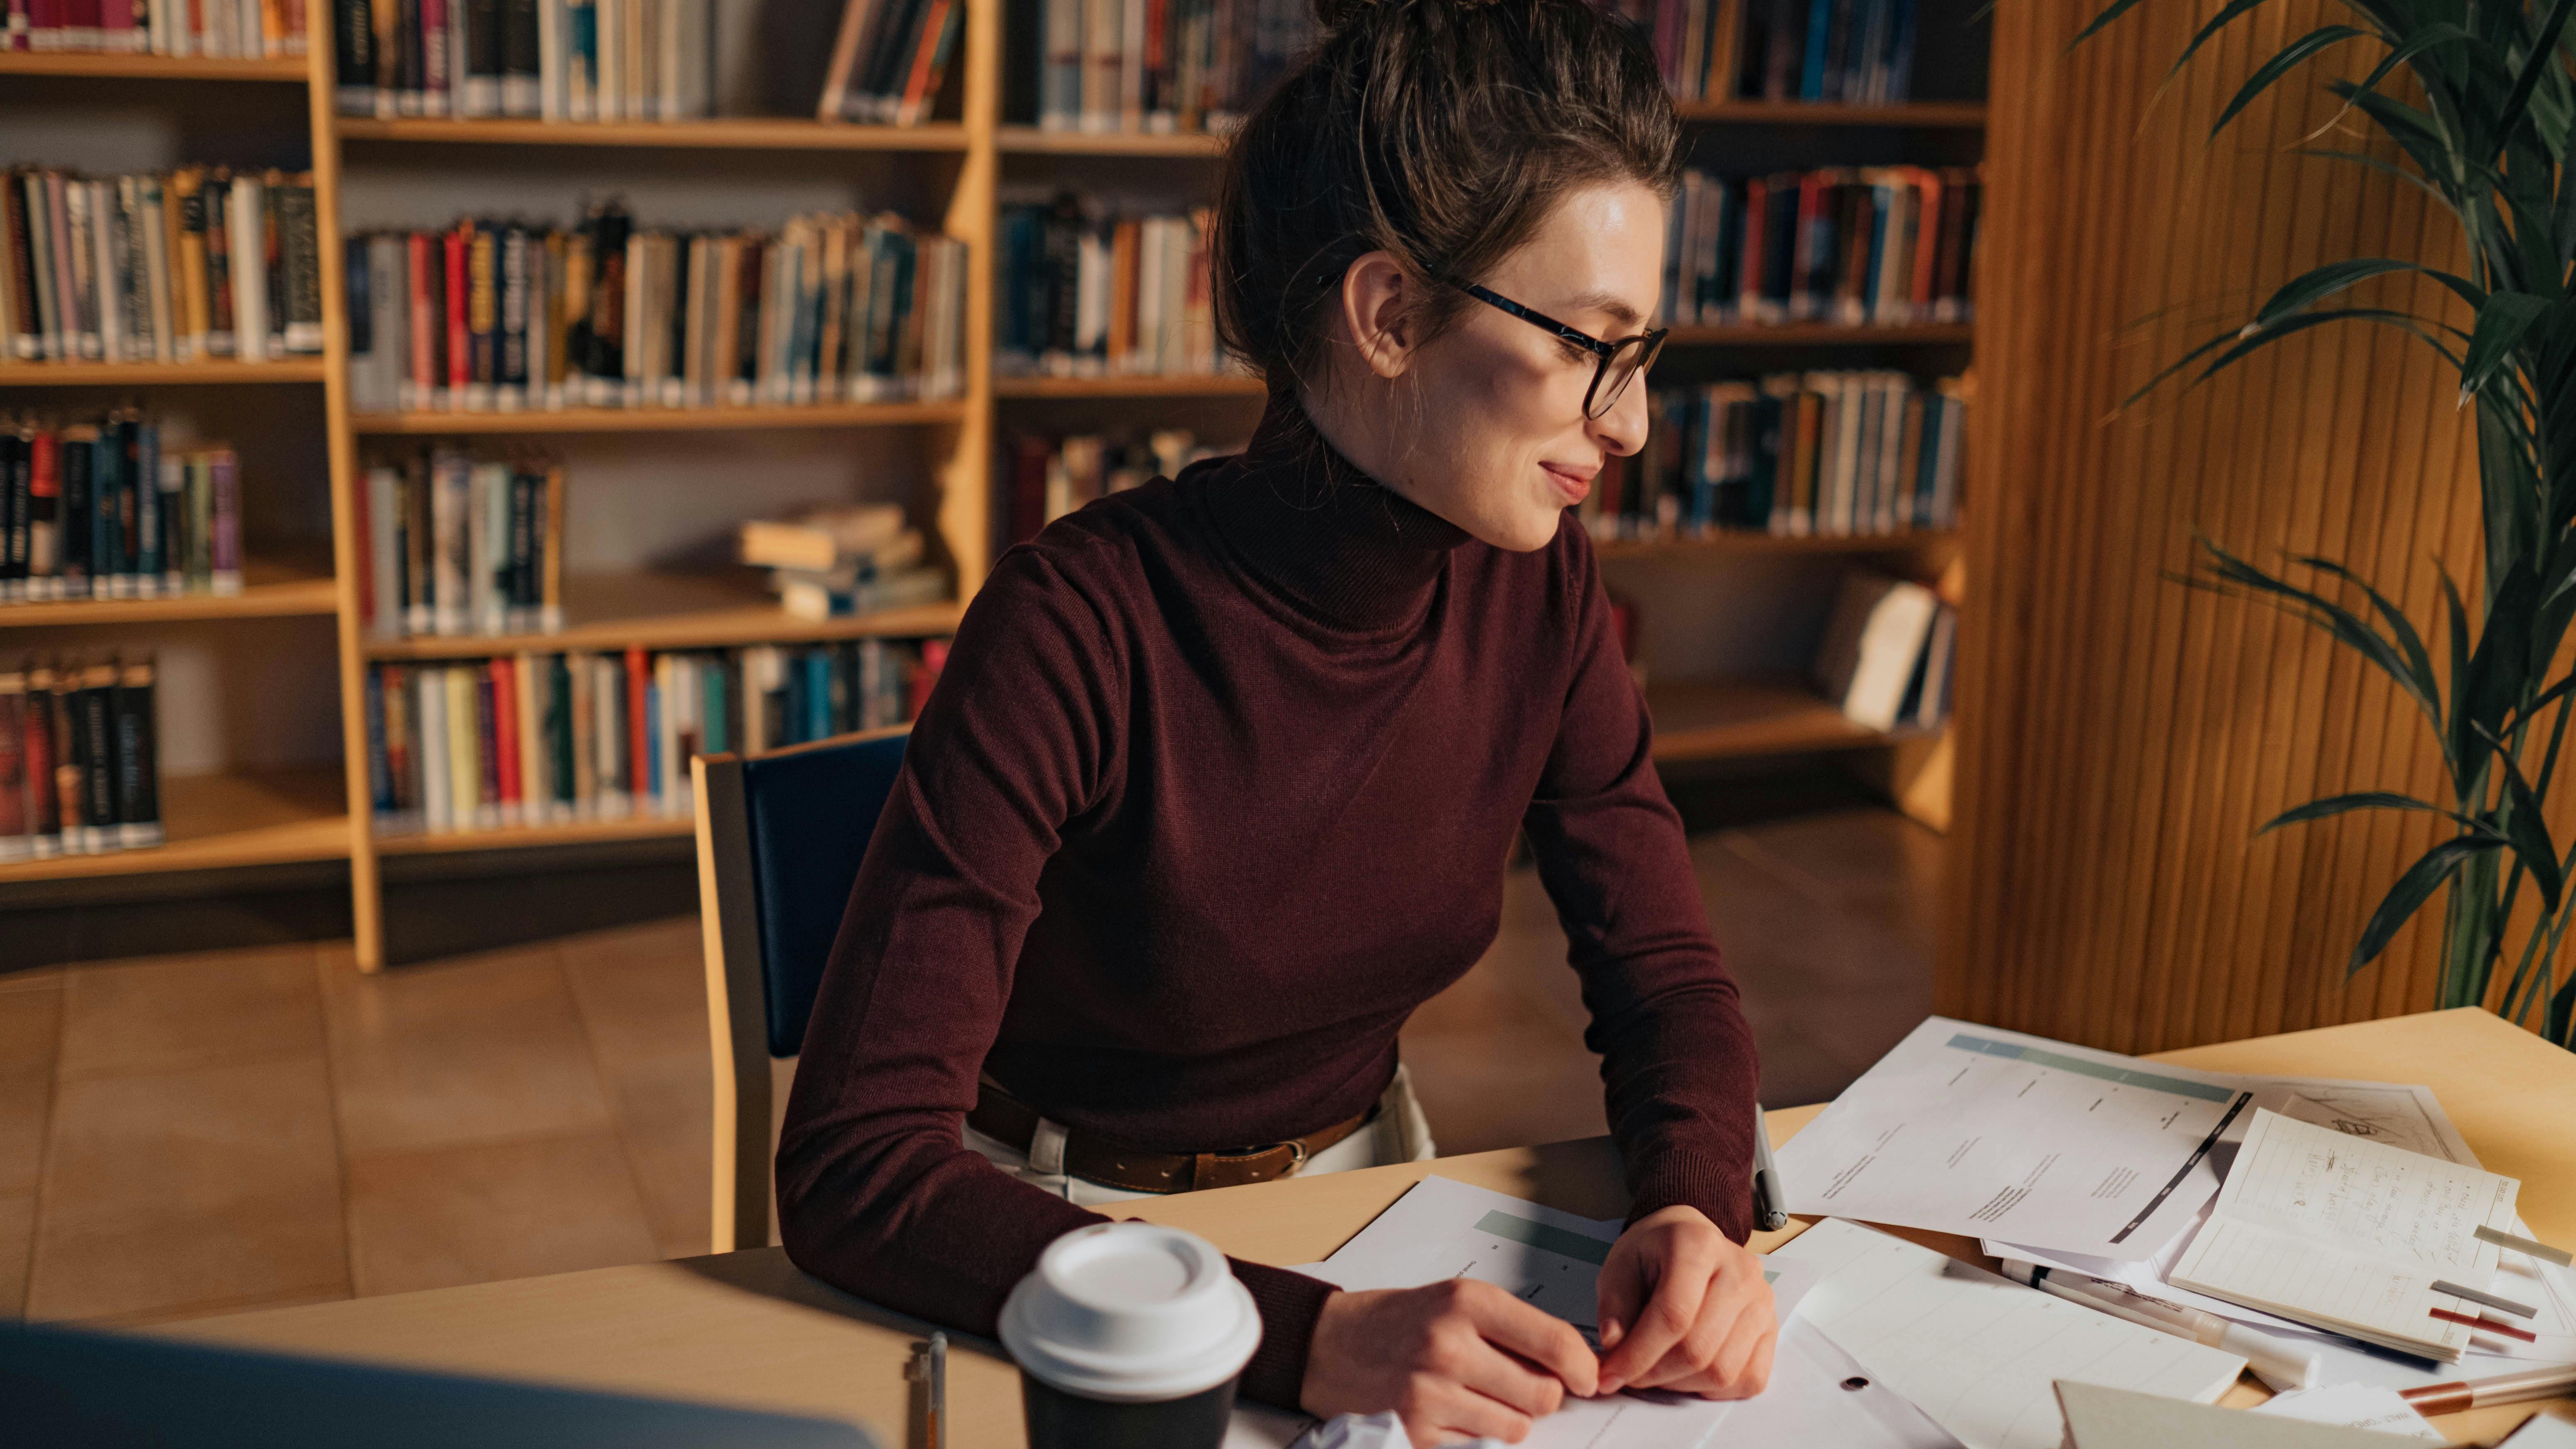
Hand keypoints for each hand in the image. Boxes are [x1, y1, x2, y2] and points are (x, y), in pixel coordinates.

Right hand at [1300, 1279, 1599, 1444]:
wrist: (1330, 1344)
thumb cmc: (1397, 1321)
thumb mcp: (1456, 1302)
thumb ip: (1512, 1328)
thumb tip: (1570, 1365)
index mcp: (1466, 1302)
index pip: (1553, 1339)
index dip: (1582, 1366)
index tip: (1587, 1377)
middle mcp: (1449, 1344)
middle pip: (1542, 1393)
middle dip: (1541, 1395)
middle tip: (1520, 1385)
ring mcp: (1431, 1392)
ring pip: (1516, 1427)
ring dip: (1508, 1418)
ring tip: (1477, 1396)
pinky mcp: (1416, 1431)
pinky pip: (1479, 1447)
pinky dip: (1474, 1436)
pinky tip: (1451, 1412)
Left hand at [1594, 1204, 1775, 1397]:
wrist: (1689, 1240)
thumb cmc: (1653, 1255)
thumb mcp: (1620, 1267)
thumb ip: (1615, 1307)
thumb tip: (1615, 1347)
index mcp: (1697, 1245)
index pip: (1673, 1314)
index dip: (1638, 1354)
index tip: (1610, 1375)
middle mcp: (1739, 1270)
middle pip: (1698, 1348)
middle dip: (1655, 1374)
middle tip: (1629, 1377)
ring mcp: (1762, 1301)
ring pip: (1723, 1370)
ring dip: (1681, 1384)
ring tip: (1657, 1371)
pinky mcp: (1772, 1327)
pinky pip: (1750, 1379)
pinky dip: (1714, 1389)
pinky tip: (1689, 1373)